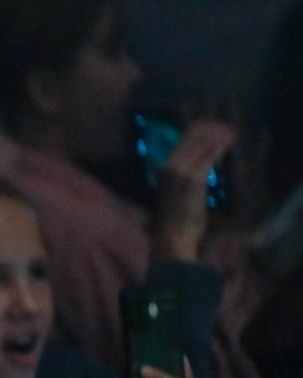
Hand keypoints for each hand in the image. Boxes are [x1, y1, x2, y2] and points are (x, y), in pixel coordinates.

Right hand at [151, 120, 234, 261]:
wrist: (172, 238)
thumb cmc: (173, 223)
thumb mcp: (172, 196)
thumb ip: (180, 181)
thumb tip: (193, 174)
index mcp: (162, 170)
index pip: (180, 142)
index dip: (197, 131)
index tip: (211, 125)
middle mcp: (169, 167)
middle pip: (191, 139)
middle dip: (209, 130)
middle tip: (225, 127)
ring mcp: (181, 172)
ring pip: (201, 146)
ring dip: (217, 136)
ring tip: (230, 131)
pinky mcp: (194, 179)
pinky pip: (209, 157)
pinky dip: (220, 148)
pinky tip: (229, 140)